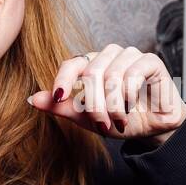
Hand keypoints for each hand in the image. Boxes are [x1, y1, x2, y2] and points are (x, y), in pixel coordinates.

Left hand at [26, 44, 185, 147]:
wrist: (153, 128)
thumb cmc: (122, 119)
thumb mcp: (87, 118)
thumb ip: (62, 107)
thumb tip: (33, 99)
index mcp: (92, 64)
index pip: (72, 64)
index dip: (63, 79)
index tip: (59, 97)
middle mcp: (109, 56)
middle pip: (91, 73)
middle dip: (95, 105)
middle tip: (103, 124)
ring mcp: (130, 56)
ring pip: (111, 75)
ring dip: (114, 105)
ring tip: (119, 119)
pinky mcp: (150, 61)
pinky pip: (133, 74)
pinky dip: (129, 96)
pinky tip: (131, 107)